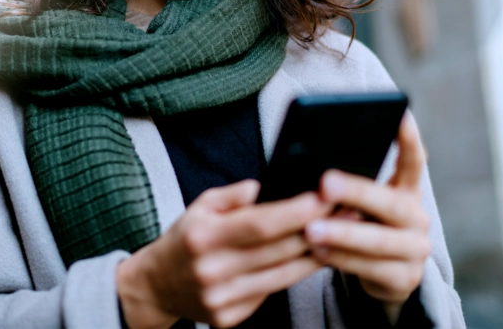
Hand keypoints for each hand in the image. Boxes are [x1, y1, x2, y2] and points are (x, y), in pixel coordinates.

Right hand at [116, 179, 331, 328]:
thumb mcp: (199, 204)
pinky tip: (308, 258)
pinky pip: (272, 292)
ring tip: (340, 233)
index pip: (261, 224)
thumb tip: (262, 187)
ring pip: (283, 276)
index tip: (324, 197)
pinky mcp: (231, 318)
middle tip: (344, 211)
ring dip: (315, 254)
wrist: (157, 285)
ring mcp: (223, 298)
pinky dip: (293, 274)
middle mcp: (214, 270)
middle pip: (278, 251)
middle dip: (316, 229)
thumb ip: (232, 195)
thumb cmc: (183, 238)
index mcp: (205, 236)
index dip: (296, 211)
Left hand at [304, 115, 430, 317]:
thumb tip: (309, 164)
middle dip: (355, 192)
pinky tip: (317, 252)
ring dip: (341, 234)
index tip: (400, 114)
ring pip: (378, 240)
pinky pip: (370, 269)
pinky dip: (341, 260)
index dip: (408, 138)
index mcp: (407, 190)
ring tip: (309, 229)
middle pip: (389, 202)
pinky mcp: (404, 279)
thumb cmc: (360, 222)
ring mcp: (415, 249)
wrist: (382, 273)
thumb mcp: (359, 201)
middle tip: (325, 183)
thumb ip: (347, 182)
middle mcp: (416, 216)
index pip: (414, 159)